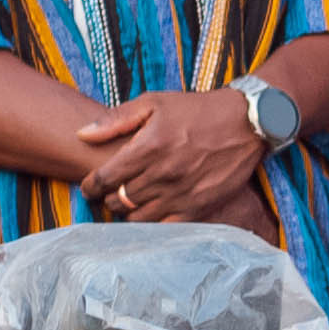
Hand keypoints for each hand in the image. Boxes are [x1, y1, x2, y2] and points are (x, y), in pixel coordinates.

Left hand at [77, 87, 270, 225]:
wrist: (247, 123)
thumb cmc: (197, 110)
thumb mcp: (154, 103)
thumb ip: (115, 119)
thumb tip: (81, 134)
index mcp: (148, 147)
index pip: (105, 178)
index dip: (90, 185)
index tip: (89, 185)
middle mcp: (162, 174)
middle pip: (119, 200)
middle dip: (108, 197)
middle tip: (110, 192)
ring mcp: (181, 194)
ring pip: (138, 217)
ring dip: (128, 212)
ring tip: (129, 202)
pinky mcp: (198, 207)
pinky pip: (165, 227)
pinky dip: (152, 223)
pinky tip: (151, 212)